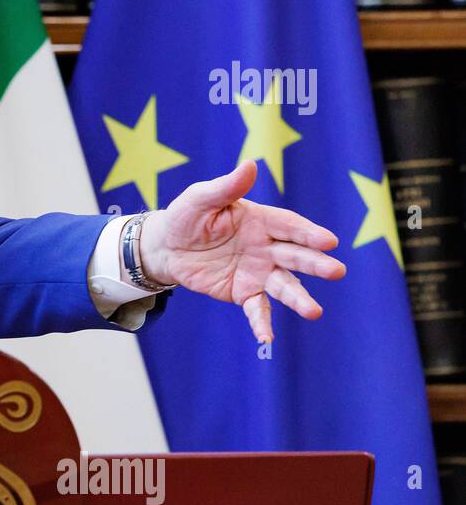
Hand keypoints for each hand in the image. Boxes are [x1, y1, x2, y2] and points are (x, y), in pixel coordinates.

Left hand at [138, 160, 345, 342]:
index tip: (329, 241)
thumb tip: (250, 165)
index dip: (308, 233)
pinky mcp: (243, 292)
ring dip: (298, 299)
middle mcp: (266, 247)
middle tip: (336, 271)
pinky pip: (256, 309)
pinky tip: (267, 339)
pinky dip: (262, 323)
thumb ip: (226, 187)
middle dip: (315, 264)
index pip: (290, 226)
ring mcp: (258, 272)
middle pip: (294, 256)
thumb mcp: (201, 198)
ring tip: (314, 312)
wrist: (167, 247)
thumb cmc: (187, 217)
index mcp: (261, 220)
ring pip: (283, 286)